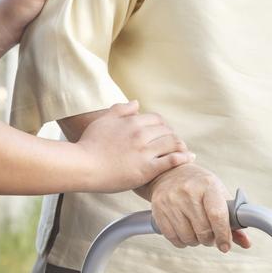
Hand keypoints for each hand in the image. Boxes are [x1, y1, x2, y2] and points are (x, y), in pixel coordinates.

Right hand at [77, 102, 193, 192]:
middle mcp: (141, 134)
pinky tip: (188, 158)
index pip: (157, 119)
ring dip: (180, 146)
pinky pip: (171, 161)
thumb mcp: (103, 121)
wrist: (82, 166)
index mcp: (132, 122)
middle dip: (172, 136)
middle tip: (175, 144)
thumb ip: (120, 110)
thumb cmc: (89, 144)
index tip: (164, 133)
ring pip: (172, 143)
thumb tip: (136, 103)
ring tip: (184, 151)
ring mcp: (145, 152)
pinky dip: (183, 158)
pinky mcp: (147, 169)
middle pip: (167, 131)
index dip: (163, 126)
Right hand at [146, 164, 251, 251]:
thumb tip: (246, 243)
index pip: (217, 215)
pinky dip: (183, 241)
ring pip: (188, 237)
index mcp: (208, 185)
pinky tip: (186, 232)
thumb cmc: (200, 185)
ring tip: (198, 232)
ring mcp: (171, 201)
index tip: (226, 246)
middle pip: (203, 230)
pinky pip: (173, 238)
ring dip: (196, 241)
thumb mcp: (218, 194)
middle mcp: (188, 191)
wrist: (170, 173)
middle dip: (210, 239)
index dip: (224, 234)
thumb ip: (233, 219)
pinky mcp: (158, 211)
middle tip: (211, 236)